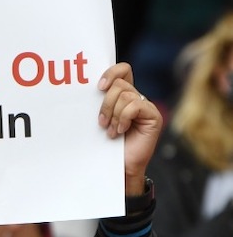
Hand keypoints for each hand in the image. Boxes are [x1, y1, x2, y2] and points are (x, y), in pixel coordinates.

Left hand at [97, 63, 161, 195]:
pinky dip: (123, 118)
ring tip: (111, 131)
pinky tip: (120, 131)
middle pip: (119, 84)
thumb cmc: (105, 145)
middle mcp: (136, 98)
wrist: (118, 166)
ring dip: (113, 115)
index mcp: (123, 95)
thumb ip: (98, 103)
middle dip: (106, 104)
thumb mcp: (99, 120)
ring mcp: (146, 106)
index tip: (99, 88)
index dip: (111, 73)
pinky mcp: (153, 116)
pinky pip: (135, 106)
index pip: (123, 70)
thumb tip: (83, 89)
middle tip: (102, 123)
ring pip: (125, 96)